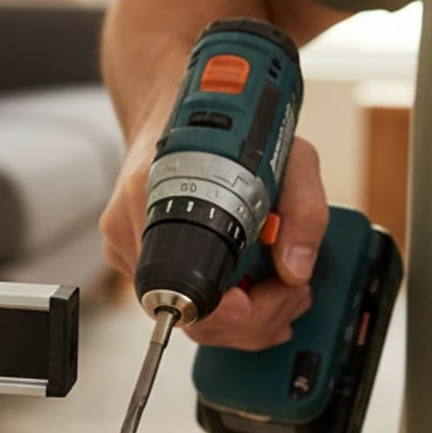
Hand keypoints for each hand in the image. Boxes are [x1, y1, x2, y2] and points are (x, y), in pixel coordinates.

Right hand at [99, 129, 328, 350]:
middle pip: (196, 320)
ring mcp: (126, 247)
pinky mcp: (133, 259)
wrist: (181, 111)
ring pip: (192, 321)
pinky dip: (224, 307)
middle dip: (255, 319)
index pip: (194, 294)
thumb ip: (305, 211)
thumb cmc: (232, 133)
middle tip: (291, 294)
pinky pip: (184, 305)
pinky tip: (251, 286)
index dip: (240, 313)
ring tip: (280, 288)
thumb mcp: (291, 158)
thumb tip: (295, 269)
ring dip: (245, 318)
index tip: (269, 297)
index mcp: (158, 198)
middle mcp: (132, 226)